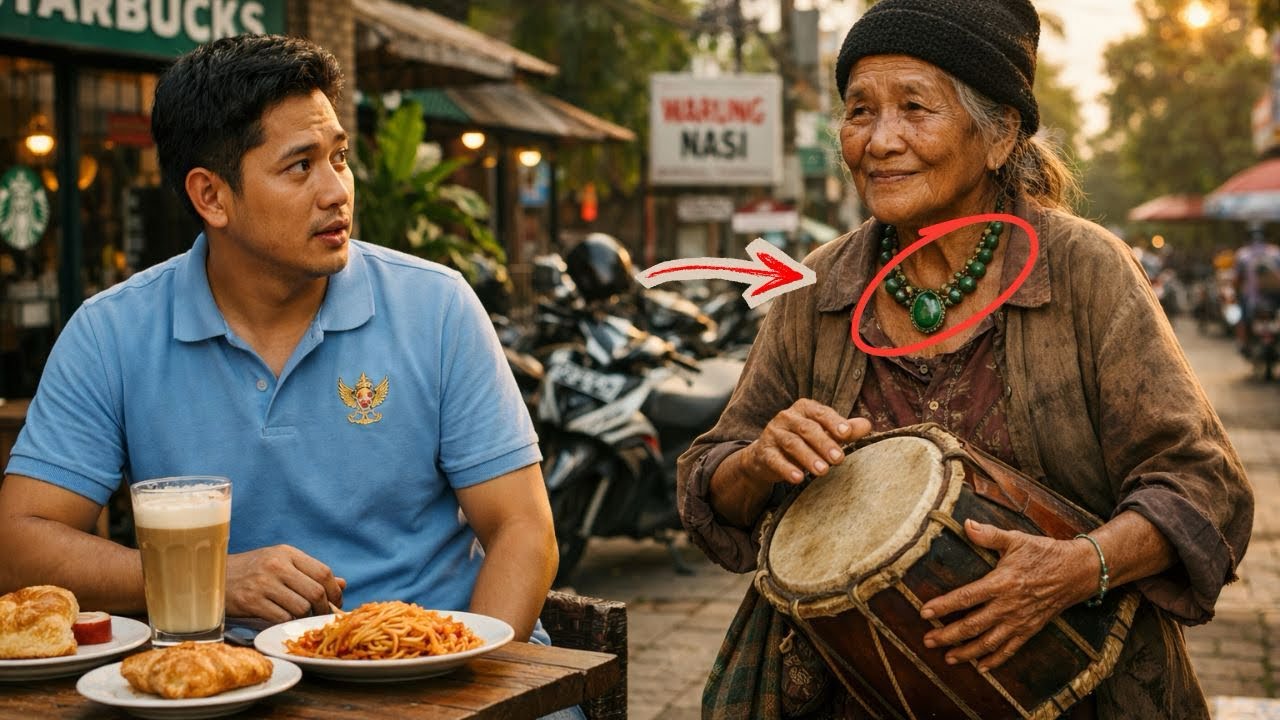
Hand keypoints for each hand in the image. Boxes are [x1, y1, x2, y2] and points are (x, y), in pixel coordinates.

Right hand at [225, 545, 345, 622]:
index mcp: (287, 553)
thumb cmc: (251, 571)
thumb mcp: (281, 564)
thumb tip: (343, 584)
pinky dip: (287, 624)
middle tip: (321, 616)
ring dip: (305, 618)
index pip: (323, 572)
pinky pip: (282, 618)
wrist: (212, 576)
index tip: (335, 603)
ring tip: (300, 619)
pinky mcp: (251, 601)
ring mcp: (263, 583)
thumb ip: (311, 573)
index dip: (335, 591)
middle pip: (316, 592)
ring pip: (301, 607)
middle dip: (323, 609)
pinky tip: (283, 622)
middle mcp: (277, 565)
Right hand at [743, 399, 870, 486]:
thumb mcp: (824, 433)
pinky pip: (775, 459)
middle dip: (824, 443)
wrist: (767, 455)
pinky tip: (798, 478)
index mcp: (804, 409)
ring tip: (823, 471)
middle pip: (807, 428)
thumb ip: (844, 430)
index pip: (821, 413)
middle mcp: (787, 417)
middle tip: (839, 459)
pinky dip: (786, 469)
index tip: (847, 433)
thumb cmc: (802, 441)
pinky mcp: (764, 452)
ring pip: (792, 444)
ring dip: (808, 458)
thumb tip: (867, 425)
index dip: (834, 422)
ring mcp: (773, 434)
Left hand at [918, 520, 1098, 671]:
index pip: (966, 597)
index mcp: (1002, 583)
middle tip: (928, 641)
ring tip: (948, 658)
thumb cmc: (1043, 553)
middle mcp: (1008, 606)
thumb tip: (966, 524)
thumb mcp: (1016, 539)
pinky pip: (1011, 649)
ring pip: (989, 642)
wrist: (1077, 571)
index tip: (924, 612)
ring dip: (967, 652)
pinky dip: (995, 660)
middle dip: (948, 635)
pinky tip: (981, 667)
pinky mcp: (1030, 629)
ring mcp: (1020, 621)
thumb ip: (989, 535)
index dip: (944, 606)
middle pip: (973, 625)